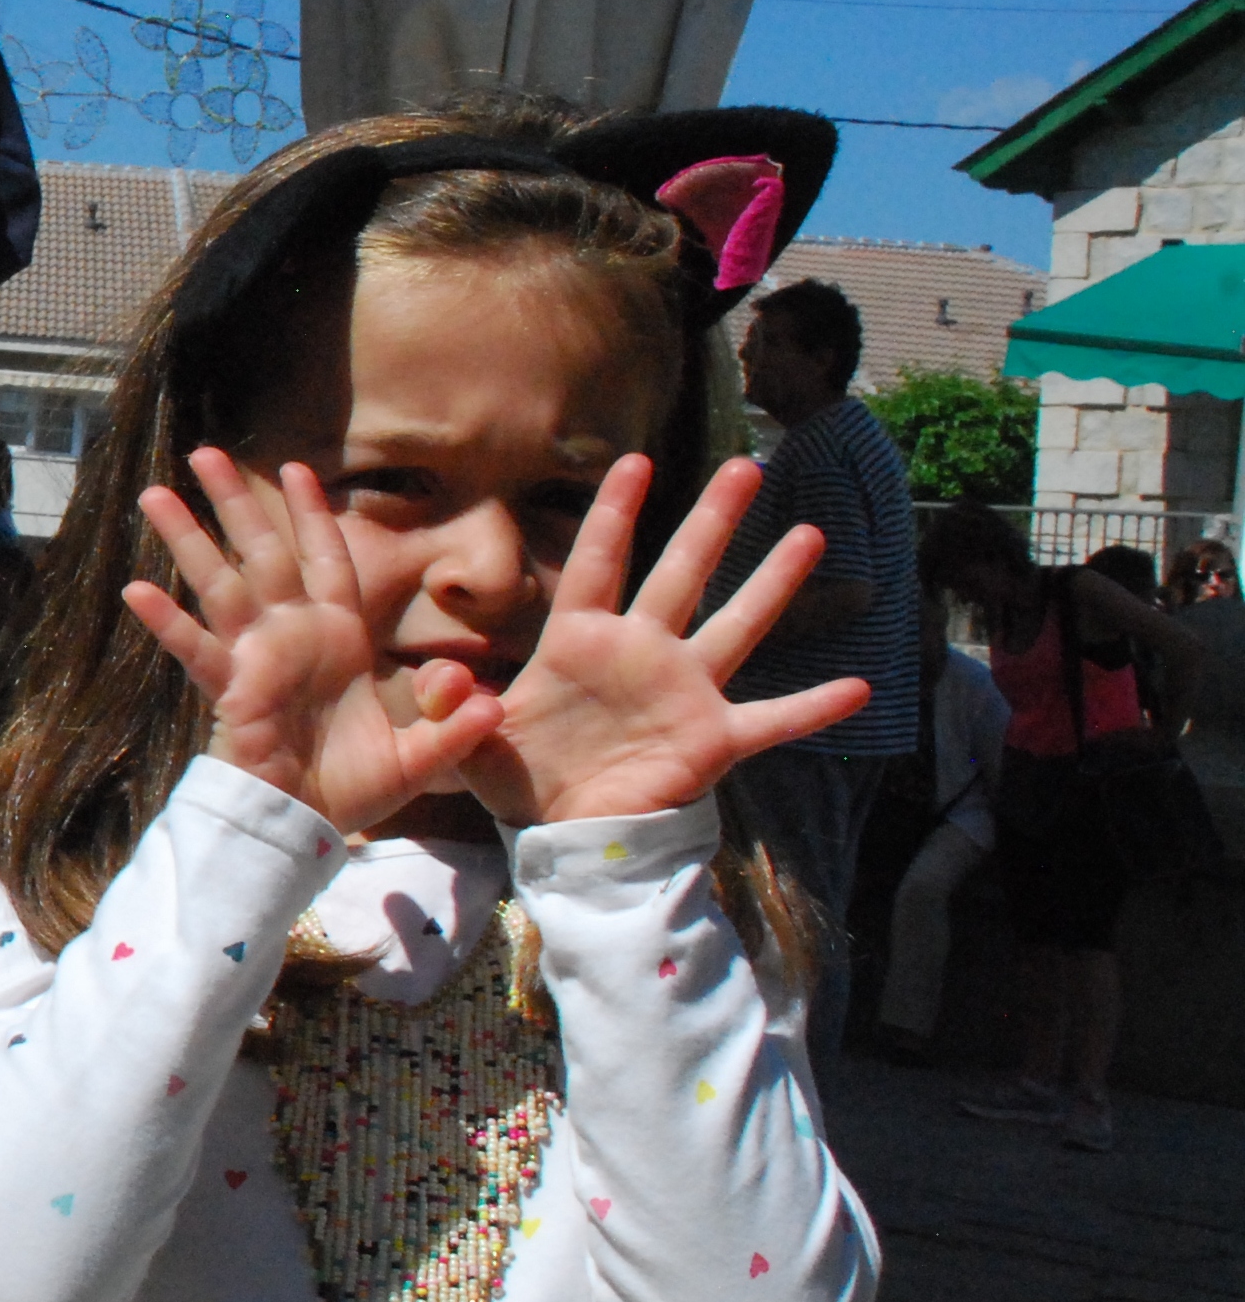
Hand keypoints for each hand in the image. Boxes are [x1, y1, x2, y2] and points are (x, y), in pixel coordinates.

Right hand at [121, 450, 504, 834]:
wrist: (307, 830)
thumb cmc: (352, 789)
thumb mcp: (420, 757)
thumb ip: (451, 727)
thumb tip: (489, 703)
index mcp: (336, 638)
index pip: (325, 559)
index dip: (312, 515)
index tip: (297, 469)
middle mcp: (291, 636)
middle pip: (261, 552)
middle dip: (235, 501)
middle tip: (204, 452)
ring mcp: (256, 659)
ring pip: (221, 583)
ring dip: (189, 538)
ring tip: (154, 494)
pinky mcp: (232, 689)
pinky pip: (197, 649)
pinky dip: (168, 622)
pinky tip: (137, 590)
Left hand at [457, 455, 872, 825]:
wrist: (563, 841)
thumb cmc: (521, 781)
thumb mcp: (471, 740)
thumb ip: (453, 704)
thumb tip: (441, 677)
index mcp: (579, 643)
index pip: (597, 562)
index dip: (615, 512)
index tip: (635, 460)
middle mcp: (640, 653)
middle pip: (680, 573)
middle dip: (712, 520)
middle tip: (747, 465)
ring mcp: (682, 693)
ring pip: (735, 626)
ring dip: (773, 584)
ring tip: (811, 534)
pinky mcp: (711, 741)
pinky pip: (772, 721)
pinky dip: (813, 708)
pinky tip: (859, 686)